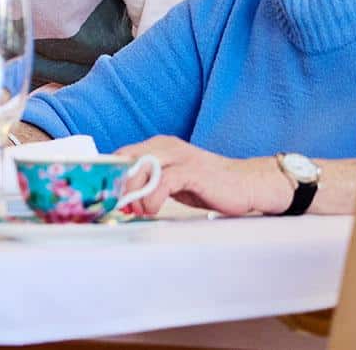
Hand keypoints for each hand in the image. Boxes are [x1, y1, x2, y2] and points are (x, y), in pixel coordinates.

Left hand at [112, 136, 290, 217]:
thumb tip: (125, 197)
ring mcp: (180, 157)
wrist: (249, 184)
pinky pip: (163, 182)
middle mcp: (166, 146)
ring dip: (133, 193)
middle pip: (128, 160)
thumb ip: (152, 182)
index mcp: (159, 146)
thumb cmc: (210, 185)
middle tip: (118, 206)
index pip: (123, 155)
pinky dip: (152, 198)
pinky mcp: (192, 171)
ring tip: (136, 211)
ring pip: (142, 169)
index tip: (106, 196)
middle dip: (118, 185)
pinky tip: (152, 210)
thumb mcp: (174, 181)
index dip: (111, 175)